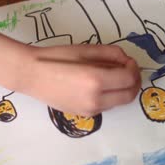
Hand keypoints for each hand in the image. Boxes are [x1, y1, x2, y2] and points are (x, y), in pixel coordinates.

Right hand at [19, 44, 140, 116]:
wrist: (31, 75)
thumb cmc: (55, 57)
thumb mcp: (85, 49)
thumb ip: (111, 53)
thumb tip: (126, 61)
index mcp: (96, 80)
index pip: (129, 79)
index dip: (133, 68)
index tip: (128, 60)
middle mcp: (96, 100)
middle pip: (129, 96)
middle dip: (134, 82)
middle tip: (128, 70)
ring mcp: (89, 110)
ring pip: (118, 102)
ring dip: (122, 90)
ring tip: (111, 75)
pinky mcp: (83, 114)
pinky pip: (105, 106)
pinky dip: (109, 96)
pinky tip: (98, 85)